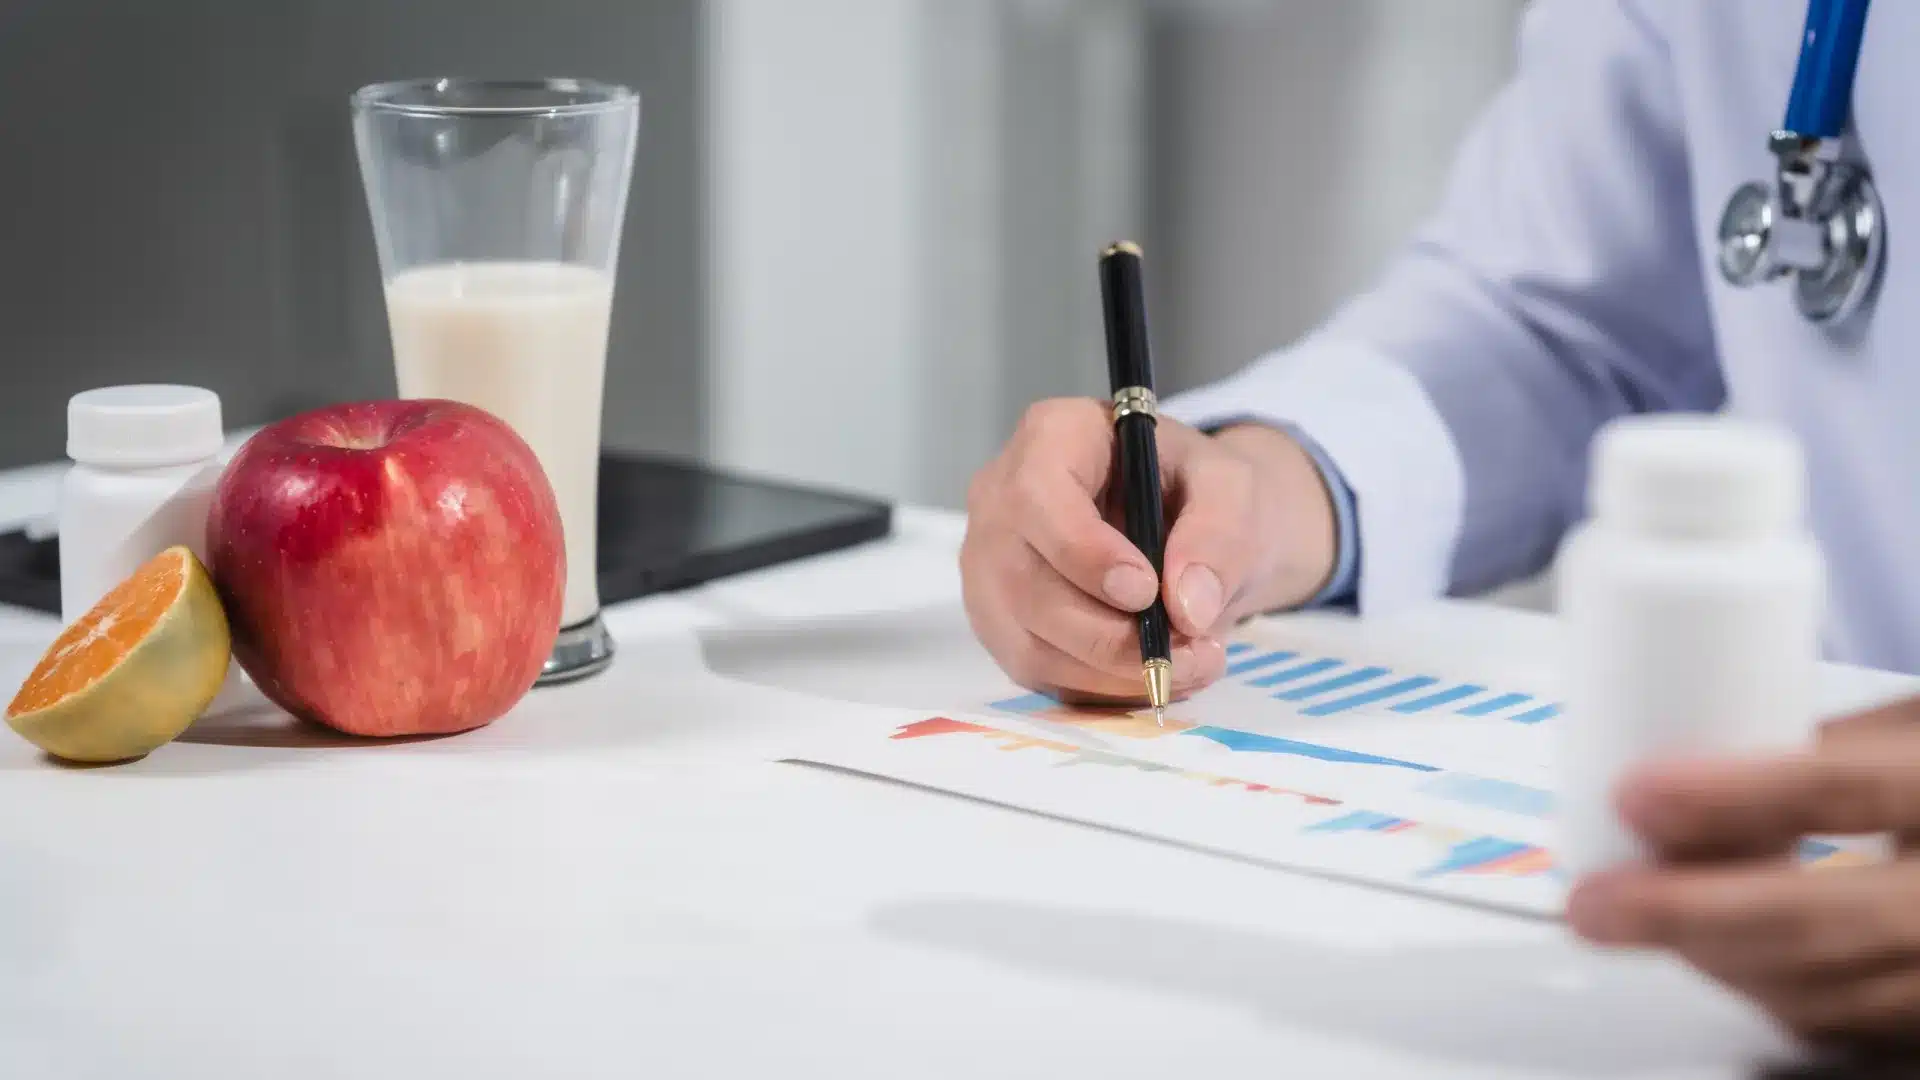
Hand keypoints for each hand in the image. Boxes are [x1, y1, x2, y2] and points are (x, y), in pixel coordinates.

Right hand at [960, 397, 1337, 703]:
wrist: (1185, 524)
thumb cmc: (1194, 489)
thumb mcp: (1230, 487)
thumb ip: (1219, 533)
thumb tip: (1188, 606)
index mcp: (1049, 438)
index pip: (1036, 497)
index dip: (1083, 552)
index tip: (1146, 591)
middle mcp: (999, 500)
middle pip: (1025, 581)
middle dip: (1109, 633)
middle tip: (1188, 646)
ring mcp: (989, 567)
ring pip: (1028, 640)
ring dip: (1112, 671)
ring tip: (1190, 663)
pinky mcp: (1001, 624)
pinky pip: (1036, 673)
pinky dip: (1101, 689)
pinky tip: (1154, 674)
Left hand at [1566, 699, 1919, 1048]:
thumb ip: (1833, 746)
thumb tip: (1695, 772)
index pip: (1845, 791)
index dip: (1732, 795)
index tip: (1637, 791)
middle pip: (1820, 919)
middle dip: (1686, 914)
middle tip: (1596, 900)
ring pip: (1823, 991)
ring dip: (1712, 957)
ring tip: (1630, 919)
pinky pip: (1844, 1025)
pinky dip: (1767, 992)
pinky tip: (1710, 957)